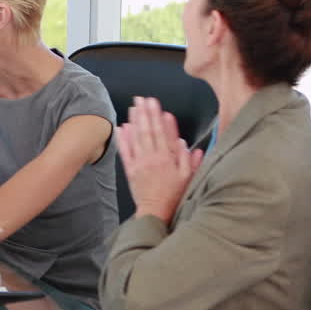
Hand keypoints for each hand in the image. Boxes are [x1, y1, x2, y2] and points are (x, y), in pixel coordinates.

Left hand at [118, 97, 203, 224]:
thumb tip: (185, 142)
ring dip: (134, 121)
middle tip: (142, 98)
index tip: (156, 104)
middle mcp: (152, 158)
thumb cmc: (175, 194)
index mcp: (167, 159)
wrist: (156, 211)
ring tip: (133, 107)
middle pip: (148, 131)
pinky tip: (122, 127)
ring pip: (136, 138)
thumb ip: (188, 160)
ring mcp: (139, 163)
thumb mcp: (188, 177)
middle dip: (145, 113)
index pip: (163, 133)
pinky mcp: (130, 169)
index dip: (158, 117)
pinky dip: (123, 139)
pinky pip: (125, 152)